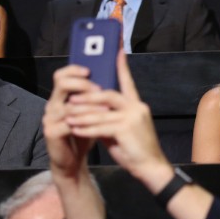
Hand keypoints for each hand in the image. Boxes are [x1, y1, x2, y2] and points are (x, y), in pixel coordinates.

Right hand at [43, 65, 102, 180]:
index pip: (61, 75)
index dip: (74, 70)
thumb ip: (93, 98)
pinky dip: (85, 123)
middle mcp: (51, 104)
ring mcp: (49, 118)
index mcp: (60, 97)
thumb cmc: (82, 134)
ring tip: (106, 108)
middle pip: (62, 84)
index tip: (90, 70)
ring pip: (68, 106)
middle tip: (99, 89)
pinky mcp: (51, 132)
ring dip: (89, 106)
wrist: (72, 161)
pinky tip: (98, 124)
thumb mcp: (89, 113)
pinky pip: (69, 124)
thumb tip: (112, 79)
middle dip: (82, 84)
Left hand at [63, 50, 170, 184]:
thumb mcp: (121, 131)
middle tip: (70, 99)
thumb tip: (91, 113)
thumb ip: (108, 119)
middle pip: (107, 94)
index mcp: (136, 105)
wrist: (151, 168)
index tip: (116, 50)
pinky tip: (75, 130)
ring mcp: (132, 117)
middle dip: (87, 96)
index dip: (121, 65)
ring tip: (67, 116)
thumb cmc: (136, 151)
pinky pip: (100, 126)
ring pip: (100, 112)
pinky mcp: (126, 128)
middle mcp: (136, 107)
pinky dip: (86, 129)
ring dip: (82, 114)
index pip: (127, 81)